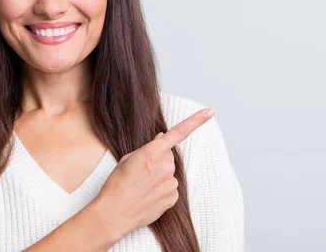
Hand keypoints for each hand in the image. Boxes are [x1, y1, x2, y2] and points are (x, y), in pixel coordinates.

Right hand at [93, 107, 214, 239]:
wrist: (115, 213)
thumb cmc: (117, 184)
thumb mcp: (127, 158)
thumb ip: (148, 147)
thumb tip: (162, 139)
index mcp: (152, 152)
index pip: (178, 132)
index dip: (196, 121)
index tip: (210, 112)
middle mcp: (165, 166)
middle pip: (168, 156)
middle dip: (158, 160)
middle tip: (141, 172)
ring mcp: (171, 183)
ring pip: (169, 173)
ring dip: (159, 176)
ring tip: (142, 186)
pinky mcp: (173, 198)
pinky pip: (170, 188)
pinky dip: (161, 190)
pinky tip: (148, 195)